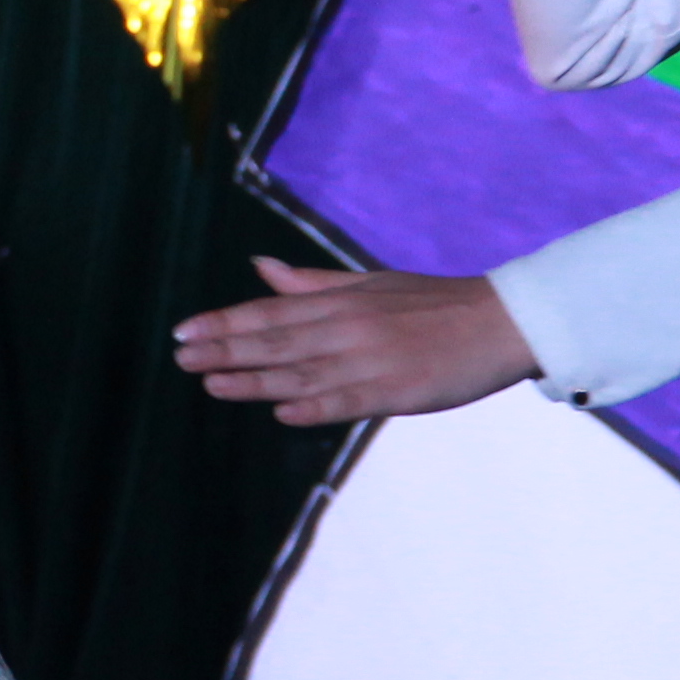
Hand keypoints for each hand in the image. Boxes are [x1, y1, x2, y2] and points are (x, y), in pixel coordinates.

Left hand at [175, 256, 541, 429]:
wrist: (499, 322)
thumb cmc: (432, 303)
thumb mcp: (367, 284)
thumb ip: (310, 282)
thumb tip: (259, 267)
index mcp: (340, 301)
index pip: (269, 312)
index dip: (223, 323)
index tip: (182, 332)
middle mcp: (348, 327)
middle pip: (276, 341)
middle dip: (224, 349)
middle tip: (180, 357)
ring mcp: (371, 359)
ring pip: (303, 372)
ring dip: (255, 379)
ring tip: (211, 383)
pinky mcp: (397, 390)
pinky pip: (350, 400)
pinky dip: (315, 406)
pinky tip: (282, 412)